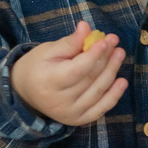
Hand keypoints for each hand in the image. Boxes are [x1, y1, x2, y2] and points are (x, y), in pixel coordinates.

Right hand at [11, 21, 127, 125]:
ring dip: (112, 71)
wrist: (26, 92)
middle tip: (115, 41)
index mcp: (48, 82)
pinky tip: (122, 81)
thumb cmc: (37, 66)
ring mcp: (70, 114)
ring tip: (119, 54)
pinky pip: (101, 108)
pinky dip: (114, 95)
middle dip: (105, 58)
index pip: (76, 70)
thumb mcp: (48, 50)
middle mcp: (59, 102)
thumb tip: (86, 27)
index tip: (105, 40)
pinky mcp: (79, 120)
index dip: (92, 56)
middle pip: (89, 79)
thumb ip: (70, 42)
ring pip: (98, 91)